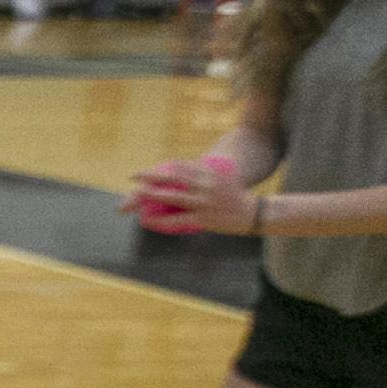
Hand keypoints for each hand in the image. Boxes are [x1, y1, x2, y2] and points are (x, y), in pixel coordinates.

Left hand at [127, 153, 251, 234]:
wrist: (253, 213)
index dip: (160, 167)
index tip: (146, 170)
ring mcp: (204, 202)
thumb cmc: (234, 196)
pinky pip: (177, 219)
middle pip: (172, 178)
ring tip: (136, 194)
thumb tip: (181, 169)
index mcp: (209, 173)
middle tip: (133, 176)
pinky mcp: (204, 218)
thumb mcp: (221, 178)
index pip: (179, 166)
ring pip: (172, 197)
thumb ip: (202, 173)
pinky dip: (160, 220)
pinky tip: (147, 221)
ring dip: (152, 195)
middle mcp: (205, 185)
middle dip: (150, 176)